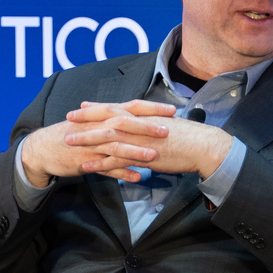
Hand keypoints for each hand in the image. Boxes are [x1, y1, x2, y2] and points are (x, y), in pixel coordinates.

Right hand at [21, 100, 176, 185]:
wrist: (42, 149)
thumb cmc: (73, 134)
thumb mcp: (94, 122)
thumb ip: (116, 119)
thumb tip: (141, 117)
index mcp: (103, 115)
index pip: (131, 106)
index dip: (152, 107)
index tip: (172, 110)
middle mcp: (98, 127)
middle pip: (124, 123)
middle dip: (146, 126)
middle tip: (167, 130)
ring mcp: (91, 145)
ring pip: (115, 147)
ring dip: (135, 151)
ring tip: (154, 156)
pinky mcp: (85, 162)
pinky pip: (105, 169)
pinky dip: (121, 173)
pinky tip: (137, 178)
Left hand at [64, 100, 232, 179]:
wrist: (204, 147)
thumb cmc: (191, 138)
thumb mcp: (170, 126)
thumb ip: (154, 125)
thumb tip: (147, 125)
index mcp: (146, 116)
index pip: (118, 107)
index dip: (99, 107)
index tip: (84, 106)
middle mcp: (140, 124)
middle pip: (107, 118)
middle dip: (86, 118)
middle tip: (68, 118)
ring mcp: (140, 140)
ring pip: (107, 137)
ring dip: (86, 139)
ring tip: (68, 141)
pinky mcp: (142, 157)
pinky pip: (116, 160)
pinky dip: (99, 163)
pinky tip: (85, 166)